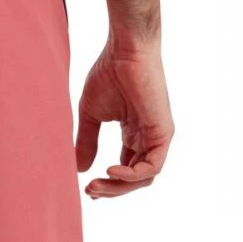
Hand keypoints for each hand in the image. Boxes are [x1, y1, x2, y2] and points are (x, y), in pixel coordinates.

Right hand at [75, 35, 173, 198]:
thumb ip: (87, 142)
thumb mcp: (92, 115)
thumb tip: (79, 169)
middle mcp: (147, 138)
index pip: (126, 169)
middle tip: (90, 191)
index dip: (108, 183)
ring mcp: (157, 136)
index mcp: (134, 134)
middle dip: (111, 189)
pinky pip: (153, 166)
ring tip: (97, 184)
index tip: (87, 188)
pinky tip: (111, 170)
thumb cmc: (109, 73)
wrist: (124, 50)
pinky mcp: (163, 132)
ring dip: (119, 186)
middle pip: (135, 178)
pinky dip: (132, 174)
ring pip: (144, 177)